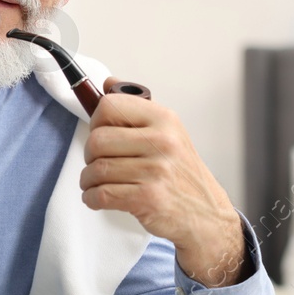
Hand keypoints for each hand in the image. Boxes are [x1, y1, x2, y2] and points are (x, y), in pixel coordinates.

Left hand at [80, 77, 246, 286]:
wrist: (205, 212)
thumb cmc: (181, 173)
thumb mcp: (168, 131)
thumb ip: (136, 109)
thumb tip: (107, 83)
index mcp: (164, 119)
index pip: (109, 106)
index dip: (96, 121)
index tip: (101, 133)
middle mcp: (161, 141)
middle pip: (97, 140)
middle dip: (89, 154)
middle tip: (96, 162)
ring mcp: (156, 171)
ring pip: (96, 170)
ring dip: (88, 180)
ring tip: (96, 182)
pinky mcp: (147, 198)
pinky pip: (101, 194)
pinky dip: (92, 198)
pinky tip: (98, 197)